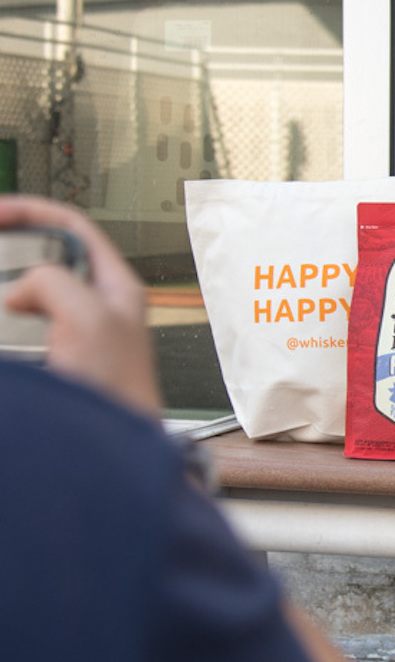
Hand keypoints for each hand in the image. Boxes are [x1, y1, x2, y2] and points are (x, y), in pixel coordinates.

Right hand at [0, 196, 161, 415]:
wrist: (113, 450)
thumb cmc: (116, 390)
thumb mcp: (90, 317)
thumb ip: (54, 282)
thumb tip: (19, 289)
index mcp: (117, 285)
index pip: (72, 226)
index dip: (31, 211)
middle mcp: (99, 304)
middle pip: (48, 256)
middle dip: (11, 248)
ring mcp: (76, 333)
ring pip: (30, 294)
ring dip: (5, 289)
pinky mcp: (56, 360)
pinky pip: (19, 330)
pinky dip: (4, 320)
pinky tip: (1, 320)